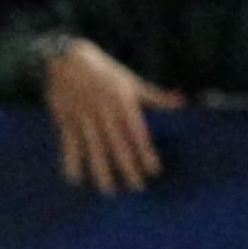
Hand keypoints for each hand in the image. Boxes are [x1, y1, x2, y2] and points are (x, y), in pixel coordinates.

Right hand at [39, 36, 180, 192]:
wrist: (66, 58)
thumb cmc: (104, 71)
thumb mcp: (130, 80)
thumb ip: (154, 96)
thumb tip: (182, 103)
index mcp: (122, 101)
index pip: (137, 132)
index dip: (146, 152)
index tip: (154, 170)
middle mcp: (103, 111)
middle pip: (117, 145)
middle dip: (127, 167)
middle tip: (137, 187)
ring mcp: (83, 117)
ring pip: (93, 148)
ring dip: (101, 170)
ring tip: (109, 190)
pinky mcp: (65, 120)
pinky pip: (69, 145)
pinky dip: (71, 162)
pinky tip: (75, 179)